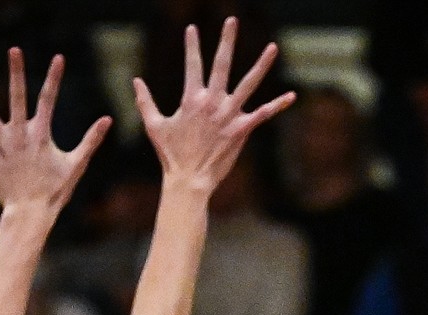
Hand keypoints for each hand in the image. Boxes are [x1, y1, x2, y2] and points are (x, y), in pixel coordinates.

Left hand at [0, 49, 111, 213]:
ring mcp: (3, 145)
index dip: (54, 78)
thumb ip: (90, 140)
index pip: (49, 100)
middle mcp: (20, 135)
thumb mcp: (76, 165)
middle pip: (17, 97)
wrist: (31, 213)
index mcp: (41, 135)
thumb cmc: (55, 191)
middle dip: (17, 73)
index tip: (58, 58)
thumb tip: (107, 120)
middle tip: (14, 50)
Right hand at [134, 17, 294, 194]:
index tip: (192, 28)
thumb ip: (145, 101)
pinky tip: (292, 95)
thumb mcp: (154, 126)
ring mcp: (229, 115)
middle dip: (226, 40)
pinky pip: (264, 114)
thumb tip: (135, 81)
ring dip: (261, 65)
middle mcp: (212, 102)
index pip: (192, 64)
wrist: (189, 181)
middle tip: (231, 20)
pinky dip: (278, 105)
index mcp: (192, 98)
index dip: (192, 45)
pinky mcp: (242, 130)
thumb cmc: (171, 156)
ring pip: (248, 84)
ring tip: (273, 47)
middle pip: (222, 64)